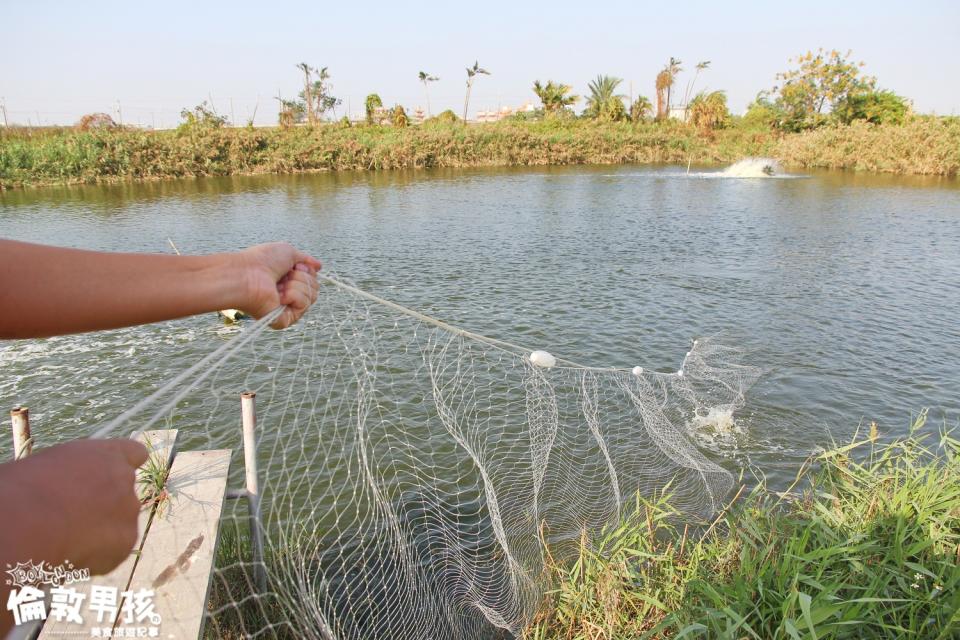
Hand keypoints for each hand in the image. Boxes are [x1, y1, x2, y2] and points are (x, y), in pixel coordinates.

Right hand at [0, 439, 147, 575]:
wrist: (26, 522)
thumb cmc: (25, 489)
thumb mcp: (52, 466)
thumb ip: (75, 472)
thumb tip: (73, 486)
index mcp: (108, 455)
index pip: (134, 454)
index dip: (123, 467)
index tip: (111, 478)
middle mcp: (125, 479)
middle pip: (122, 494)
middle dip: (104, 506)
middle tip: (71, 519)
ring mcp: (129, 510)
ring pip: (119, 524)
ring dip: (100, 532)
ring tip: (65, 537)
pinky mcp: (126, 541)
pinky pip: (115, 550)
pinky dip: (97, 556)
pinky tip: (71, 553)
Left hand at [235, 243, 321, 328]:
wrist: (247, 275)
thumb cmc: (261, 261)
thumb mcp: (288, 252)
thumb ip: (306, 259)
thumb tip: (319, 266)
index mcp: (287, 280)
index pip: (312, 278)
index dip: (307, 270)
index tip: (295, 266)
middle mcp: (288, 294)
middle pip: (315, 288)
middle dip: (303, 277)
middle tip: (286, 275)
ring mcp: (287, 308)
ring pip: (312, 296)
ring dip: (297, 285)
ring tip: (280, 285)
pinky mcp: (285, 319)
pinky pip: (304, 306)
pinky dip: (294, 296)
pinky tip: (280, 296)